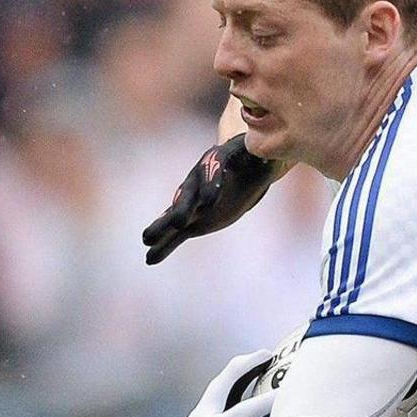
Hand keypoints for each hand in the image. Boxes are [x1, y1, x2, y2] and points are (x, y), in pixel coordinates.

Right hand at [142, 135, 276, 264]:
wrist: (244, 170)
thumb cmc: (255, 161)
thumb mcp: (263, 157)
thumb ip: (265, 159)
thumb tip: (270, 157)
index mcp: (217, 161)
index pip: (212, 169)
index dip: (210, 183)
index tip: (211, 201)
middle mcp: (199, 181)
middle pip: (188, 194)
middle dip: (182, 208)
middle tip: (177, 222)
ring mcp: (194, 202)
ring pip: (176, 215)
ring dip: (162, 228)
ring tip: (146, 240)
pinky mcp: (195, 221)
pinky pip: (177, 234)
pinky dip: (165, 246)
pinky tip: (150, 259)